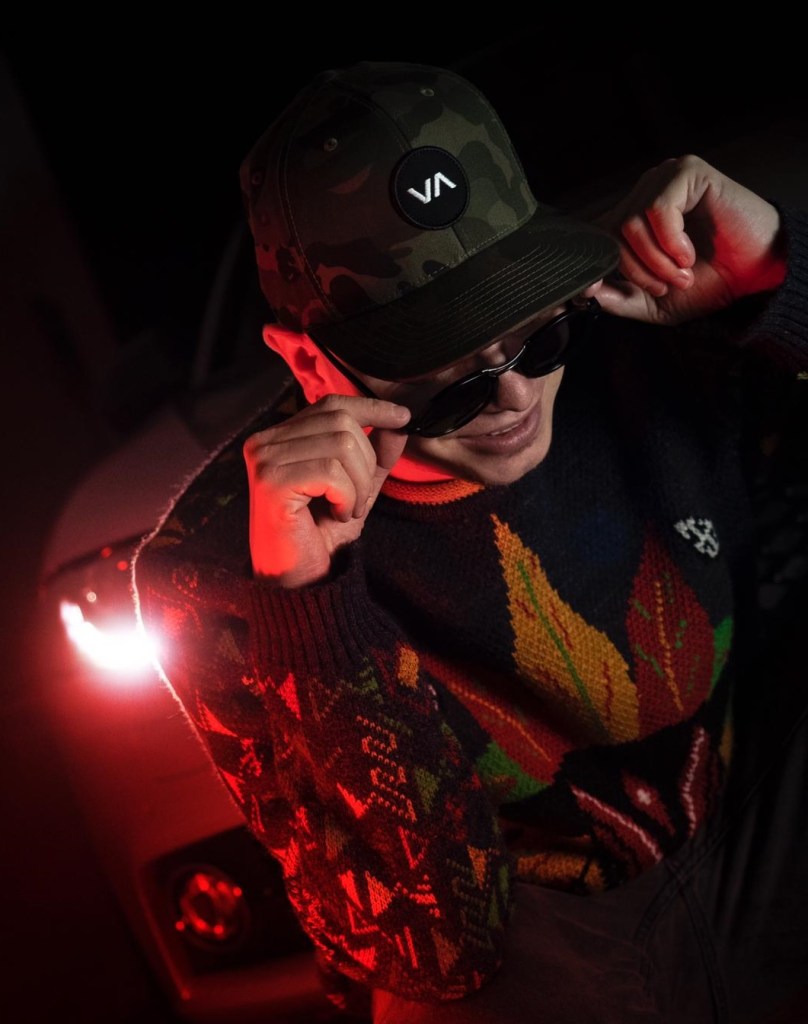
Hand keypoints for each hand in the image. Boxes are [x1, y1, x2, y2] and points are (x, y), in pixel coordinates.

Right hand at [244, 395, 410, 587]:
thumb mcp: (358, 488)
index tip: (403, 417)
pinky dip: (347, 496)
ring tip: (347, 510)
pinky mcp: (271, 482)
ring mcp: (265, 460)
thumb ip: (376, 455)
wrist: (299, 581)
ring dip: (358, 485)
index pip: (331, 405)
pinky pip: (331, 471)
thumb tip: (399, 423)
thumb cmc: (321, 535)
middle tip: (358, 500)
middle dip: (366, 462)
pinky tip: (337, 515)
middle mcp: (265, 442)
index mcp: (280, 438)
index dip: (371, 407)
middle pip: (341, 422)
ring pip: (341, 445)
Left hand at [593, 154, 785, 323]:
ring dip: (657, 260)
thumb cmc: (708, 283)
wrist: (756, 275)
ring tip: (683, 273)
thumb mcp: (654, 302)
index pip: (595, 238)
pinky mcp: (686, 171)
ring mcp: (663, 180)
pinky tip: (689, 254)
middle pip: (610, 233)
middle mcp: (642, 195)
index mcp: (632, 220)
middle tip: (668, 286)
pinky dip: (671, 241)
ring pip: (631, 223)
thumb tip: (584, 288)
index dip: (605, 269)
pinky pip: (657, 209)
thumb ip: (618, 297)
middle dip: (637, 270)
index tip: (636, 291)